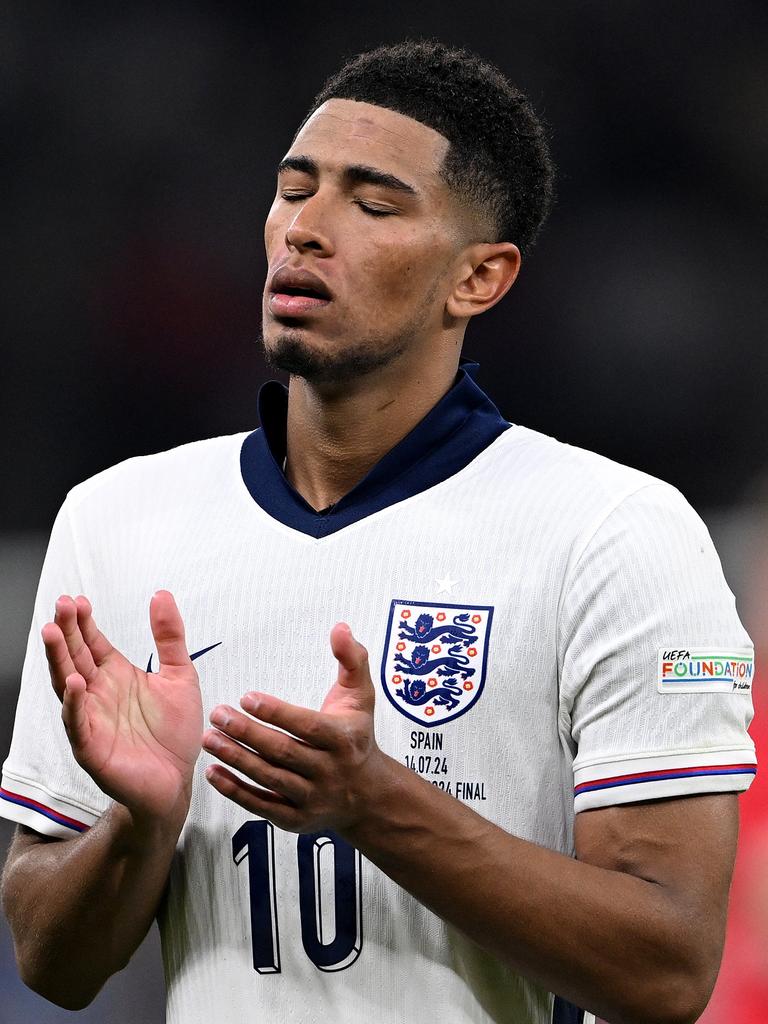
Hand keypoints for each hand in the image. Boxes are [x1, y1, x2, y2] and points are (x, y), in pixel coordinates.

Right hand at [42, 591, 202, 821]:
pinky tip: (75, 684)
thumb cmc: (175, 731)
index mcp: (116, 675)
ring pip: (67, 685)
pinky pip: (78, 724)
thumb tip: (161, 594)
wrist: (178, 779)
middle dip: (66, 632)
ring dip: (59, 660)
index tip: (78, 599)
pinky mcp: (92, 748)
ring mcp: (91, 719)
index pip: (92, 642)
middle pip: (75, 657)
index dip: (84, 622)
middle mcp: (98, 694)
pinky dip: (74, 704)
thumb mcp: (181, 675)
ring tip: (53, 633)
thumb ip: (170, 636)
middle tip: (61, 605)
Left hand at [203, 622, 386, 833]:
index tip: (248, 697)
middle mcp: (328, 771)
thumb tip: (340, 629)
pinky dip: (235, 791)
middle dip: (247, 733)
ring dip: (236, 759)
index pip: (307, 726)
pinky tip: (213, 772)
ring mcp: (311, 798)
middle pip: (283, 752)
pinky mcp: (295, 818)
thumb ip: (351, 659)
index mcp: (343, 739)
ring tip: (209, 738)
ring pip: (269, 779)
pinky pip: (261, 805)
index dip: (276, 713)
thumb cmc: (357, 736)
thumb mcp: (361, 695)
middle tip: (218, 714)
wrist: (367, 794)